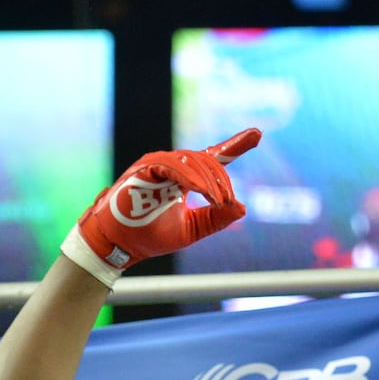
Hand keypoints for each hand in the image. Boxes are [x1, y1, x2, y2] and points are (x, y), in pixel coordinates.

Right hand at [64, 128, 261, 281]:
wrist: (121, 245)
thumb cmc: (151, 235)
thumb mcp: (193, 229)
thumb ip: (216, 218)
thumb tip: (243, 208)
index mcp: (184, 177)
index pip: (212, 157)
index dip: (235, 145)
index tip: (257, 133)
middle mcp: (172, 166)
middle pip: (207, 160)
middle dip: (222, 179)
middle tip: (229, 201)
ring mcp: (157, 165)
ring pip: (193, 161)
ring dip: (210, 181)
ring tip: (219, 201)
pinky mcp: (144, 170)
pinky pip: (172, 166)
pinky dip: (191, 177)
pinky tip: (203, 191)